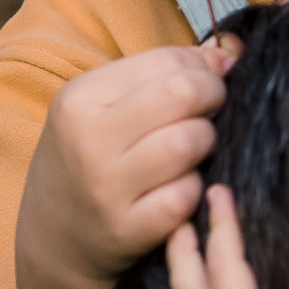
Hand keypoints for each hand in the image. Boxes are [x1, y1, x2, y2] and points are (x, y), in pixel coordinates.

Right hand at [14, 44, 236, 288]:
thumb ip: (168, 71)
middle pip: (184, 93)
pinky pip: (188, 195)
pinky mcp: (127, 228)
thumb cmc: (96, 158)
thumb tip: (233, 49)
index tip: (208, 83)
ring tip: (196, 150)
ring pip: (190, 141)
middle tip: (212, 112)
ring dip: (207, 143)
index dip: (204, 69)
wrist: (55, 239)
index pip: (169, 61)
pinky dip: (196, 189)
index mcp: (81, 97)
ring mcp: (106, 187)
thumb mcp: (109, 106)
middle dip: (214, 97)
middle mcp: (88, 139)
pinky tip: (183, 188)